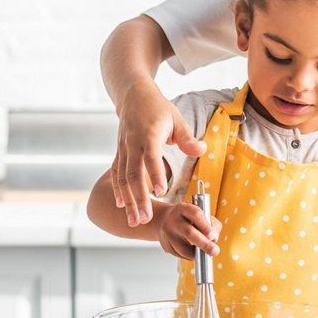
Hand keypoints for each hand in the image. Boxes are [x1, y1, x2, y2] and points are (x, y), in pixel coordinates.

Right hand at [112, 80, 205, 225]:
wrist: (133, 96)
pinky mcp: (119, 152)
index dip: (155, 174)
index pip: (151, 157)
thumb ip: (187, 138)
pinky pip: (116, 174)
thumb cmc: (158, 109)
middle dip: (139, 198)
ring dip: (128, 200)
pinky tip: (121, 206)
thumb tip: (201, 150)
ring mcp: (123, 148)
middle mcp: (133, 143)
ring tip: (135, 220)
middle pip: (133, 174)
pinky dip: (118, 191)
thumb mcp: (177, 119)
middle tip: (145, 218)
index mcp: (149, 134)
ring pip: (122, 178)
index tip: (161, 192)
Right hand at [157, 203, 221, 260]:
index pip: (195, 215)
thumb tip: (214, 240)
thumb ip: (211, 224)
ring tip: (204, 252)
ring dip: (198, 254)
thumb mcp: (200, 214)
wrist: (165, 220)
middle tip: (214, 251)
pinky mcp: (166, 246)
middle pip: (189, 232)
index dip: (205, 226)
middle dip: (204, 244)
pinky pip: (181, 256)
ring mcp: (168, 234)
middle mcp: (174, 220)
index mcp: (184, 209)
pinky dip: (190, 256)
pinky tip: (193, 252)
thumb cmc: (187, 218)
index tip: (213, 236)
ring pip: (184, 249)